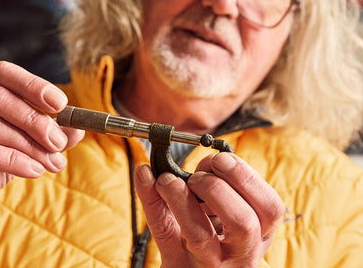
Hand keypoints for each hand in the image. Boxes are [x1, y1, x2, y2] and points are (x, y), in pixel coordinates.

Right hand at [0, 61, 83, 207]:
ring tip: (53, 163)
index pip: (3, 73)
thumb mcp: (26, 144)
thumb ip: (51, 134)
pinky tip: (35, 170)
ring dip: (31, 146)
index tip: (61, 104)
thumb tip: (78, 128)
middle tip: (59, 142)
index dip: (34, 85)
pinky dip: (14, 161)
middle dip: (35, 121)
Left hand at [135, 152, 283, 267]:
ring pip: (200, 236)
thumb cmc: (216, 232)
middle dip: (219, 187)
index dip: (247, 178)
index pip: (270, 208)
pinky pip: (163, 233)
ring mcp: (208, 264)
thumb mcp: (228, 209)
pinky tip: (145, 175)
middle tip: (198, 173)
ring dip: (182, 197)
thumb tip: (207, 158)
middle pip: (244, 224)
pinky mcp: (177, 265)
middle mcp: (239, 254)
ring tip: (169, 179)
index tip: (222, 159)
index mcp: (259, 235)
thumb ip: (220, 181)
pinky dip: (151, 198)